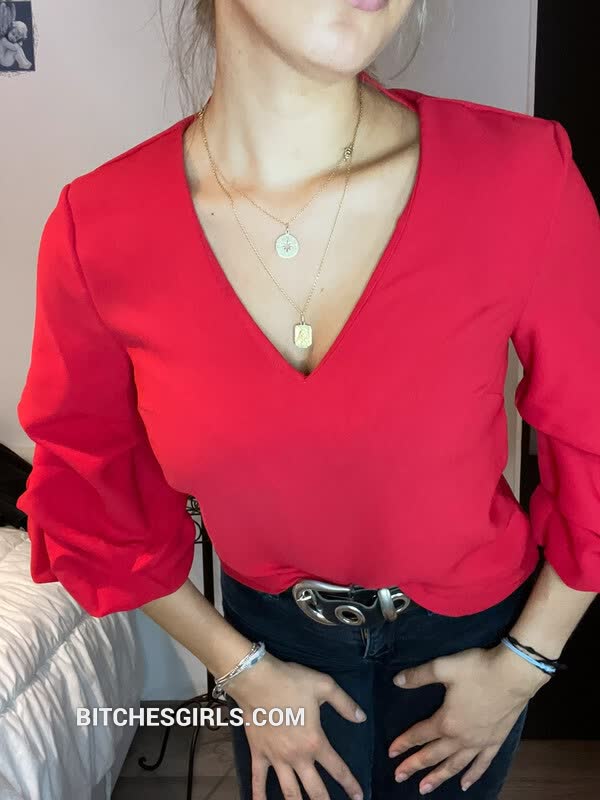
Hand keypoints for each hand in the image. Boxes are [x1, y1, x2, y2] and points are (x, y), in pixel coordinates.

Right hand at [225, 652, 366, 799]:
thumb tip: (361, 718)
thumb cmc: (291, 681)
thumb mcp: (324, 686)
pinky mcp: (259, 754)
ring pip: (289, 792)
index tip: (359, 797)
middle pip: (315, 790)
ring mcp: (276, 758)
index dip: (350, 785)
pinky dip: (259, 796)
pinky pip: (258, 780)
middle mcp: (297, 756)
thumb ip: (344, 704)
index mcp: (315, 742)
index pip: (338, 769)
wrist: (257, 680)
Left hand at [388, 645, 550, 793]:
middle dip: (414, 766)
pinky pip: (482, 764)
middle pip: (433, 755)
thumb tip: (396, 681)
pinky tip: (465, 784)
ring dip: (438, 777)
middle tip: (399, 777)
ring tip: (424, 788)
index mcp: (446, 721)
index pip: (419, 735)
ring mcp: (480, 742)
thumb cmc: (478, 670)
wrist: (514, 674)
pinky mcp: (496, 741)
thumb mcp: (444, 667)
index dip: (403, 743)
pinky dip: (472, 775)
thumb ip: (419, 676)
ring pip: (455, 765)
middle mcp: (461, 738)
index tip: (391, 753)